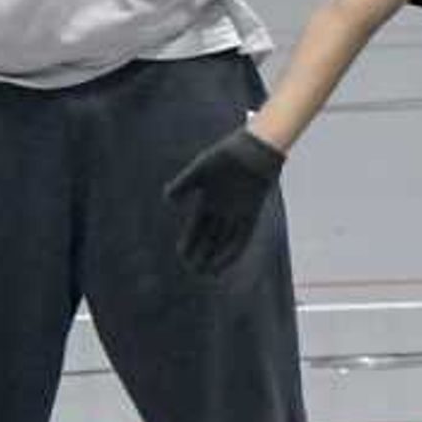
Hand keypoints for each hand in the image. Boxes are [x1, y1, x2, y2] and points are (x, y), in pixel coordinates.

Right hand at [164, 126, 287, 278]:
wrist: (254, 148)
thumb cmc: (225, 156)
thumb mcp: (200, 170)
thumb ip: (183, 184)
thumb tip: (167, 200)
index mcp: (208, 201)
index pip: (196, 228)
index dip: (189, 243)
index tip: (182, 256)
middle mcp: (223, 210)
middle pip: (210, 238)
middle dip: (201, 254)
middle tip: (193, 270)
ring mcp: (238, 213)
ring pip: (225, 241)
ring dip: (216, 257)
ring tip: (206, 273)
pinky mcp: (252, 214)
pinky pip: (242, 237)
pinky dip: (233, 251)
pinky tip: (224, 263)